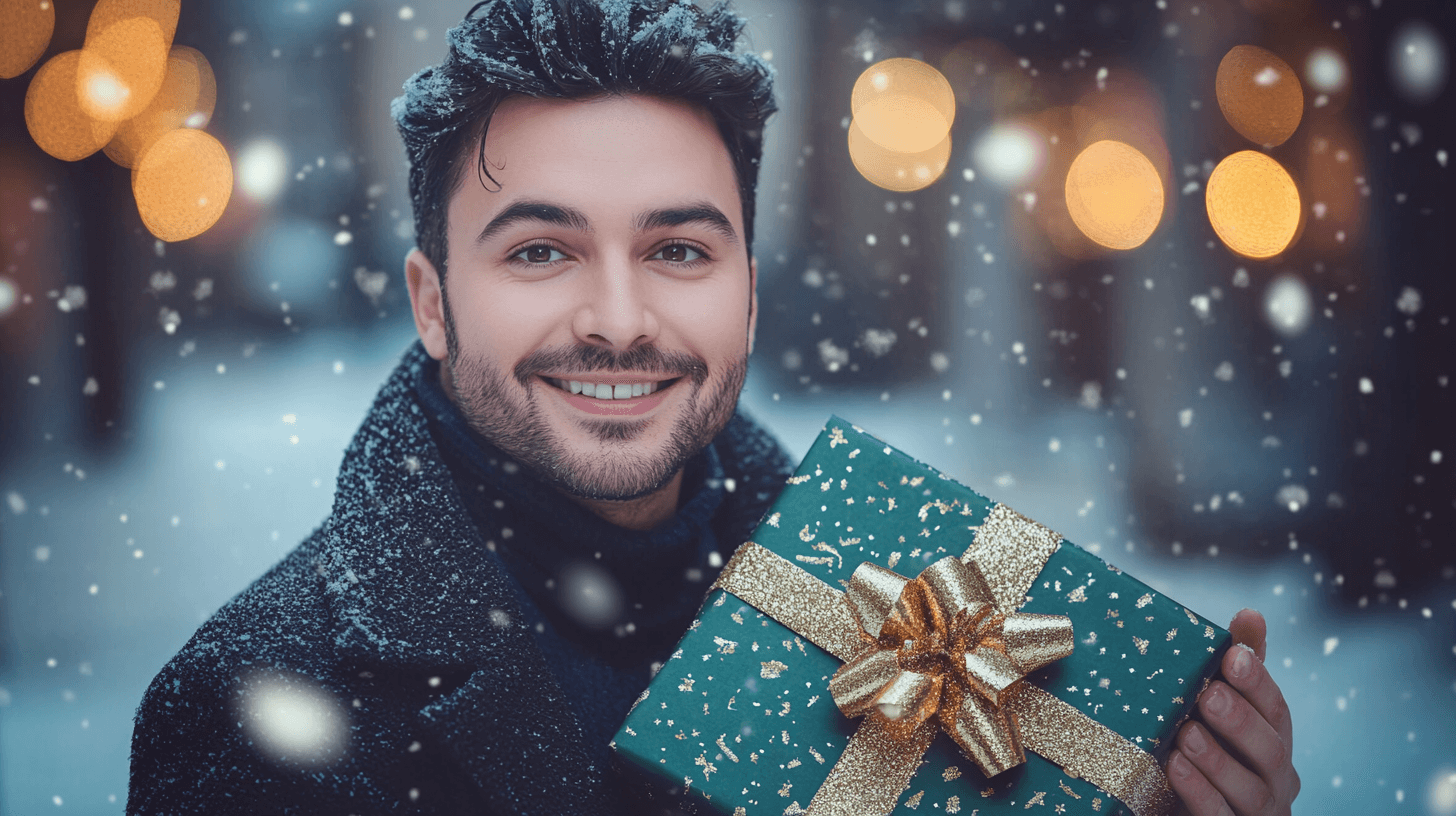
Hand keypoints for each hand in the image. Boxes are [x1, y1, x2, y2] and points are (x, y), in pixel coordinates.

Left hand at [1167, 609, 1299, 815]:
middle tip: (1209, 694)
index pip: (1276, 710)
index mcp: (1274, 743)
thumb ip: (1234, 670)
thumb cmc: (1205, 753)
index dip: (1257, 681)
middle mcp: (1275, 781)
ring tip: (1186, 733)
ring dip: (1217, 760)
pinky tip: (1174, 768)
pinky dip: (1199, 793)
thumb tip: (1250, 612)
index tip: (1233, 654)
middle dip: (1240, 719)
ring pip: (1250, 790)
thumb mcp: (1214, 710)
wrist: (1178, 812)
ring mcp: (1256, 813)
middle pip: (1270, 750)